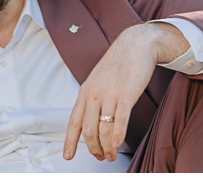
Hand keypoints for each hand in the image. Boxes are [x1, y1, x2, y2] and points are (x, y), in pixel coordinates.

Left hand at [63, 23, 188, 162]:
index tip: (67, 156)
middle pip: (88, 129)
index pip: (74, 121)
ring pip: (104, 128)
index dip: (70, 140)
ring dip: (107, 147)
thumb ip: (93, 100)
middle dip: (94, 148)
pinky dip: (118, 134)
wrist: (135, 45)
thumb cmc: (117, 65)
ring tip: (112, 155)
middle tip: (101, 158)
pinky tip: (118, 144)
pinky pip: (121, 118)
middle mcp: (94, 93)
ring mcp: (110, 93)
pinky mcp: (127, 93)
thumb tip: (92, 124)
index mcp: (85, 91)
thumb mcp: (98, 81)